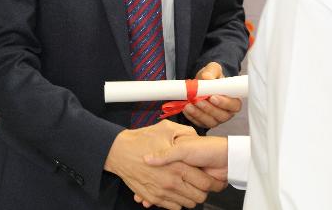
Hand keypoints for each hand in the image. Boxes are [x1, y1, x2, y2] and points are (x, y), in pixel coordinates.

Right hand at [104, 120, 223, 209]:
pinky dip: (177, 201)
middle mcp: (171, 182)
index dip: (212, 182)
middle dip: (203, 191)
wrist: (118, 151)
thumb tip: (195, 136)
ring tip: (189, 186)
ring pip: (186, 204)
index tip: (212, 177)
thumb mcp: (166, 129)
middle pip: (198, 197)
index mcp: (178, 166)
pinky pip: (173, 207)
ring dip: (190, 197)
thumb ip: (184, 133)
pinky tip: (176, 190)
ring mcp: (161, 192)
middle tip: (202, 182)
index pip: (205, 183)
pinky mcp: (153, 197)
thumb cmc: (141, 140)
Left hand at [183, 62, 241, 128]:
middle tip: (198, 100)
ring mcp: (216, 119)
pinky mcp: (205, 122)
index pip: (234, 105)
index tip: (212, 97)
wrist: (202, 83)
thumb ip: (211, 72)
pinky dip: (192, 117)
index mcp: (233, 99)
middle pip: (221, 115)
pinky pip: (199, 123)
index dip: (224, 103)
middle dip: (208, 109)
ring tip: (189, 105)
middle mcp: (227, 112)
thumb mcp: (213, 69)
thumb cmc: (212, 77)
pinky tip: (186, 108)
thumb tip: (206, 77)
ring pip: (210, 121)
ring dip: (198, 114)